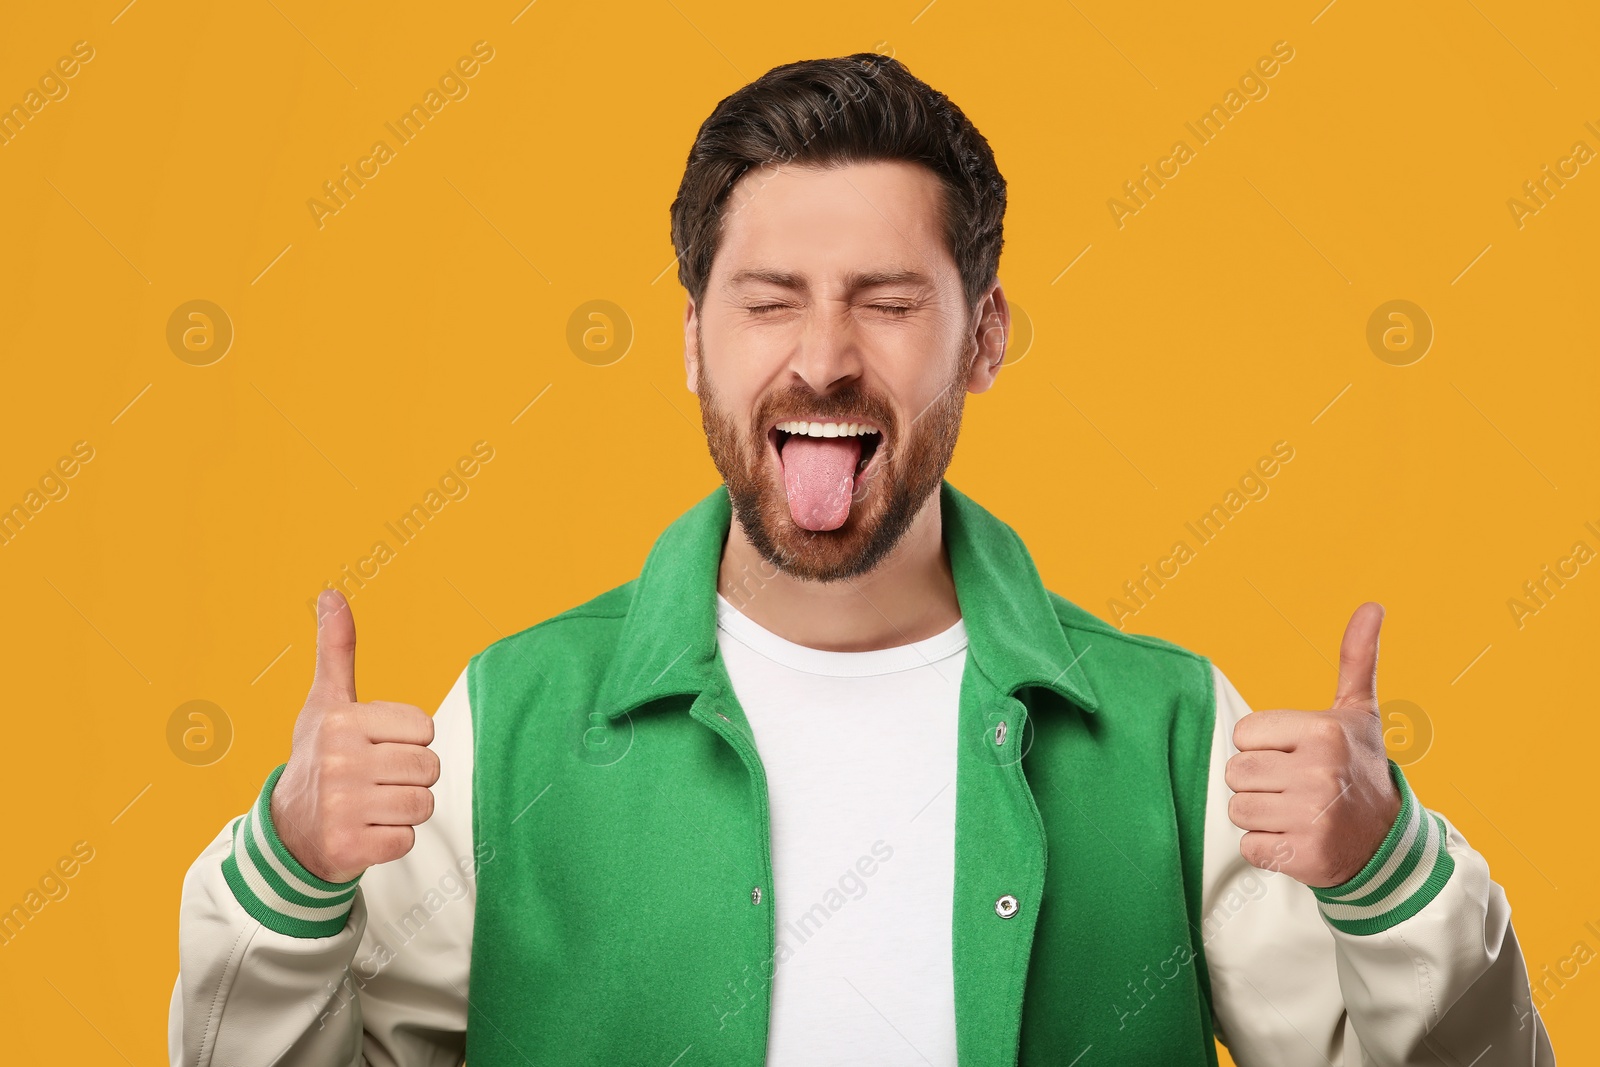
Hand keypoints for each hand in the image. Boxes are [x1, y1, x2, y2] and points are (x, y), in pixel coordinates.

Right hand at [269, 589, 438, 883]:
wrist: (287, 831)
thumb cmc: (318, 756)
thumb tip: (331, 592)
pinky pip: (407, 841)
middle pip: (429, 768)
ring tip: (370, 806)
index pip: (425, 728)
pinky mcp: (347, 848)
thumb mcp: (326, 701)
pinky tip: (363, 833)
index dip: (408, 741)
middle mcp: (338, 762)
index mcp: (342, 721)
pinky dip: (391, 842)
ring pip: (422, 805)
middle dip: (409, 777)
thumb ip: (337, 649)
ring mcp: (341, 807)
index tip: (375, 747)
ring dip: (403, 811)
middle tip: (374, 781)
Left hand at [1225, 602, 1401, 886]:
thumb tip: (1372, 605)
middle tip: (1297, 788)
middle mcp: (1319, 773)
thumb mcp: (1359, 713)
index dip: (1263, 746)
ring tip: (1297, 812)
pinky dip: (1267, 849)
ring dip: (1261, 816)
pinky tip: (1297, 840)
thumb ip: (1357, 659)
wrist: (1388, 843)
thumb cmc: (1361, 768)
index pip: (1244, 734)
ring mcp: (1312, 817)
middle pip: (1236, 772)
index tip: (1296, 755)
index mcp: (1323, 732)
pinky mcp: (1304, 856)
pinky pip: (1249, 848)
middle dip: (1259, 781)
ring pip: (1238, 809)